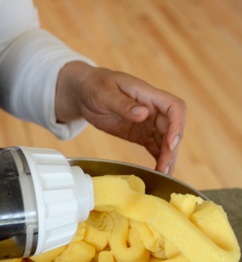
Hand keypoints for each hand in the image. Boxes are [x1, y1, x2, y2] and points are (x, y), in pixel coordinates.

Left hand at [56, 62, 185, 174]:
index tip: (170, 142)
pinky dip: (158, 159)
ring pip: (166, 142)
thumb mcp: (105, 94)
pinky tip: (158, 172)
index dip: (177, 125)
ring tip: (163, 175)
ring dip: (167, 158)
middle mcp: (153, 109)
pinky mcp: (140, 134)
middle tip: (163, 169)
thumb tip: (143, 114)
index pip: (174, 107)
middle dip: (171, 149)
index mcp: (148, 94)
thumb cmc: (95, 85)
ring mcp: (148, 123)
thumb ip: (123, 104)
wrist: (84, 92)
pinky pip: (155, 148)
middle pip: (172, 129)